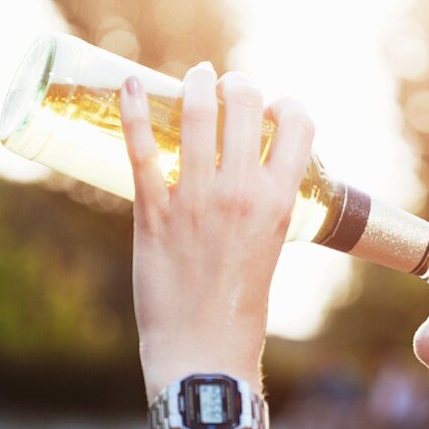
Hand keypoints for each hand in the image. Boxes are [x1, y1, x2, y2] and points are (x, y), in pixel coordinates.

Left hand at [118, 61, 314, 402]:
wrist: (205, 351)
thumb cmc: (241, 306)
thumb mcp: (271, 246)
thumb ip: (262, 208)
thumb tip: (246, 178)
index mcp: (281, 202)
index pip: (298, 125)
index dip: (287, 105)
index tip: (272, 109)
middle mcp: (242, 192)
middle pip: (247, 104)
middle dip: (238, 84)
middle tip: (226, 86)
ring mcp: (196, 200)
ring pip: (197, 115)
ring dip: (195, 84)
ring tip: (194, 77)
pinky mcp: (153, 213)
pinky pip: (142, 149)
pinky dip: (135, 110)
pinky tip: (130, 84)